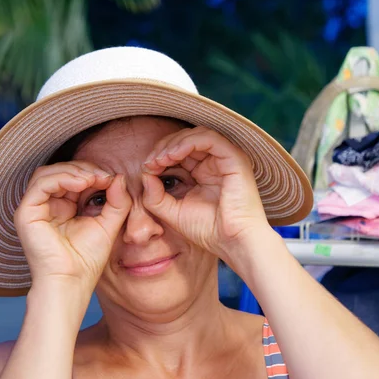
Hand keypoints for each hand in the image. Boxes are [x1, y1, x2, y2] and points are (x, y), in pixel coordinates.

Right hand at [14, 161, 130, 293]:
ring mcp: (34, 209)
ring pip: (48, 173)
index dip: (92, 173)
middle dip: (84, 169)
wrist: (71, 282)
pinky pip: (41, 183)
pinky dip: (62, 177)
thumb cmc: (87, 260)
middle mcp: (46, 206)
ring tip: (93, 178)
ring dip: (73, 171)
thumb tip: (119, 177)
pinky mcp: (26, 213)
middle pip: (59, 172)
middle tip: (104, 176)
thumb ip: (117, 201)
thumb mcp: (109, 224)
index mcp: (62, 208)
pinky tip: (82, 183)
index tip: (111, 178)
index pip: (72, 179)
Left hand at [141, 126, 270, 262]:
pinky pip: (209, 139)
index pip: (178, 152)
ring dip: (174, 144)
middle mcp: (215, 162)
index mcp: (203, 172)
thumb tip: (144, 174)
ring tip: (160, 159)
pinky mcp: (234, 158)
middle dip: (163, 147)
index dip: (160, 156)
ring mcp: (225, 159)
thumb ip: (155, 196)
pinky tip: (173, 155)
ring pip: (196, 135)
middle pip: (185, 140)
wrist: (234, 242)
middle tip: (150, 162)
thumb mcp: (172, 212)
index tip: (146, 168)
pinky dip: (188, 143)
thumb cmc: (208, 231)